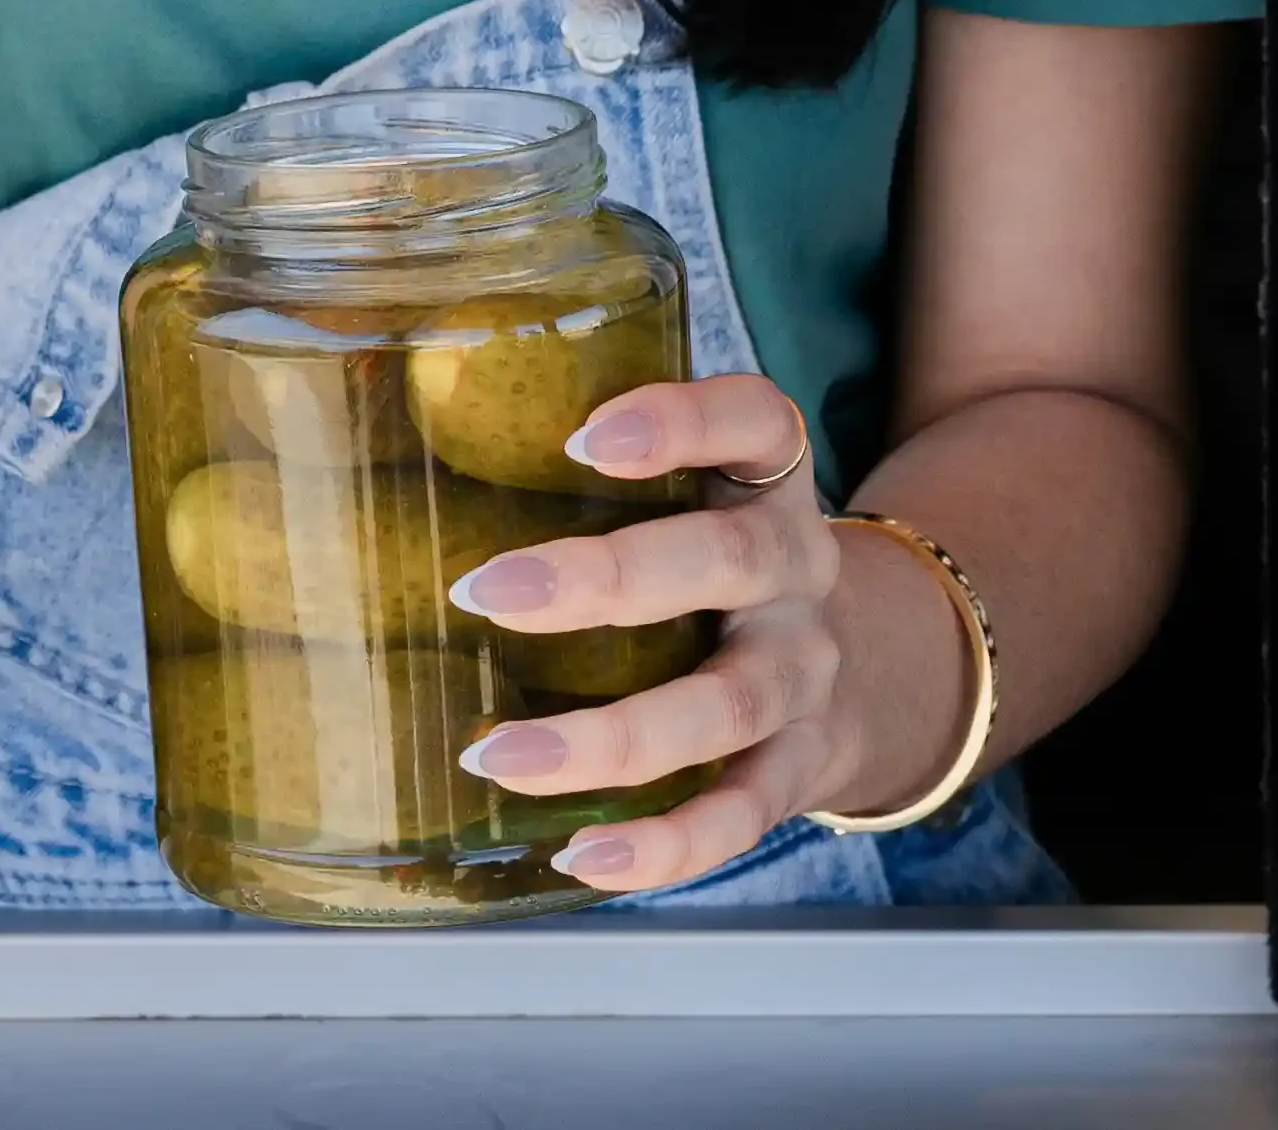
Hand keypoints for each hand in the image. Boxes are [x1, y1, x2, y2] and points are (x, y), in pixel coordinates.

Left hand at [444, 373, 963, 894]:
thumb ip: (594, 469)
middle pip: (728, 560)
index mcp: (769, 481)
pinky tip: (582, 855)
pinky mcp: (801, 768)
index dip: (678, 421)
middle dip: (608, 579)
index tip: (583, 438)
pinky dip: (666, 844)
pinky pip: (740, 814)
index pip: (754, 422)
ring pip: (728, 704)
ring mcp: (807, 674)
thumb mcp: (700, 489)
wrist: (872, 662)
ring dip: (611, 737)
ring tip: (498, 756)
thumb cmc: (722, 557)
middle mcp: (801, 568)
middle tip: (488, 592)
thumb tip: (405, 449)